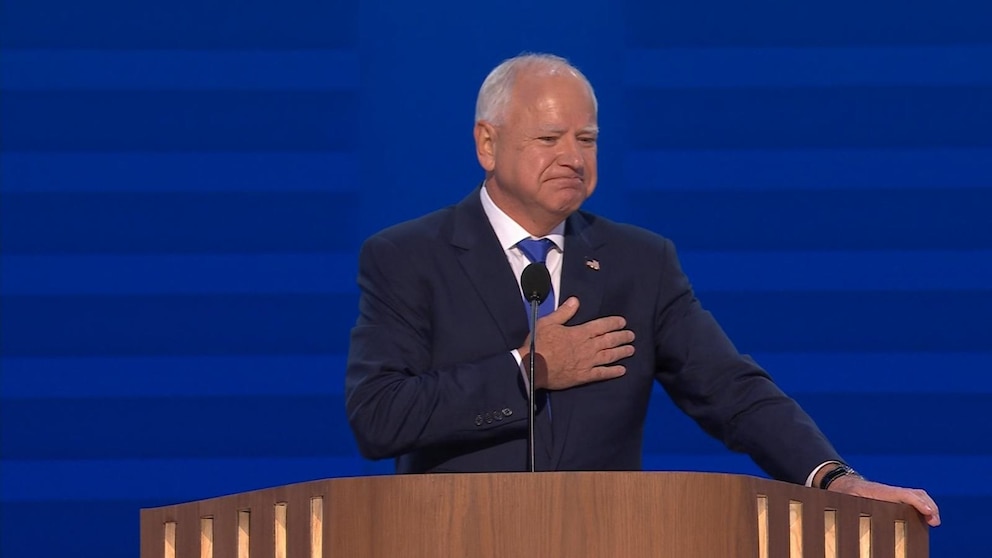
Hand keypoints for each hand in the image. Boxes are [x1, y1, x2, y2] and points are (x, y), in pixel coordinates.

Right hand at [518, 297, 634, 389]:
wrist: (533, 367)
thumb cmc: (538, 344)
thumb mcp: (548, 323)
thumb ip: (563, 312)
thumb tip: (575, 301)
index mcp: (579, 333)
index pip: (601, 326)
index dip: (613, 323)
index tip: (623, 322)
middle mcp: (587, 347)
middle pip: (609, 340)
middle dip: (622, 337)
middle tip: (632, 336)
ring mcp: (587, 362)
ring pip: (609, 356)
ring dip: (621, 352)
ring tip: (631, 350)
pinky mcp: (583, 376)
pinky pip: (602, 374)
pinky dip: (613, 372)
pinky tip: (622, 371)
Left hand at [828, 475, 940, 526]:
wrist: (842, 483)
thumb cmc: (844, 493)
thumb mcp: (845, 499)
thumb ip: (851, 507)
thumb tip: (854, 521)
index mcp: (880, 491)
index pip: (904, 494)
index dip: (918, 503)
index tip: (929, 513)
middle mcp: (890, 492)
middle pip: (915, 493)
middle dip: (928, 505)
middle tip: (934, 521)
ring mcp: (893, 494)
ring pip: (915, 495)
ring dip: (927, 506)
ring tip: (933, 521)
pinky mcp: (893, 498)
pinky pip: (911, 499)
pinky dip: (921, 506)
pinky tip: (925, 518)